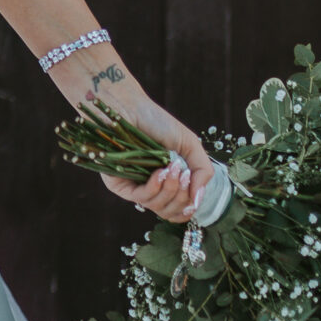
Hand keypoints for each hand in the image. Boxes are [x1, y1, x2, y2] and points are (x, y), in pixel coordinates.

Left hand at [93, 92, 214, 224]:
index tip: (194, 191)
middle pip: (171, 213)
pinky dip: (156, 186)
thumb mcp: (190, 145)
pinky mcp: (118, 185)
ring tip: (173, 167)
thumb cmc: (157, 122)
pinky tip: (160, 171)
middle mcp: (150, 189)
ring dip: (171, 189)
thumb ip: (202, 172)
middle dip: (182, 197)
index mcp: (166, 183)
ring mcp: (133, 188)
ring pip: (158, 208)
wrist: (129, 107)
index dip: (189, 207)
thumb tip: (199, 201)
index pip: (179, 212)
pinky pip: (141, 197)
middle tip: (184, 174)